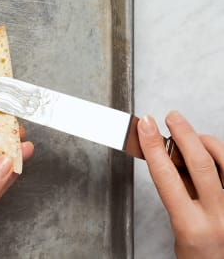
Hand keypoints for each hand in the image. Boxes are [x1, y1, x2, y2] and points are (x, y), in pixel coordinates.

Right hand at [138, 111, 223, 257]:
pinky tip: (214, 154)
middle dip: (183, 133)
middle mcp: (220, 217)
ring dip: (206, 141)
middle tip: (172, 118)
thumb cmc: (201, 257)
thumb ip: (179, 195)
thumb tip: (173, 159)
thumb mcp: (180, 230)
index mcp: (192, 226)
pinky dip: (222, 156)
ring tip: (193, 136)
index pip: (166, 176)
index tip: (146, 127)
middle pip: (200, 162)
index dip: (153, 146)